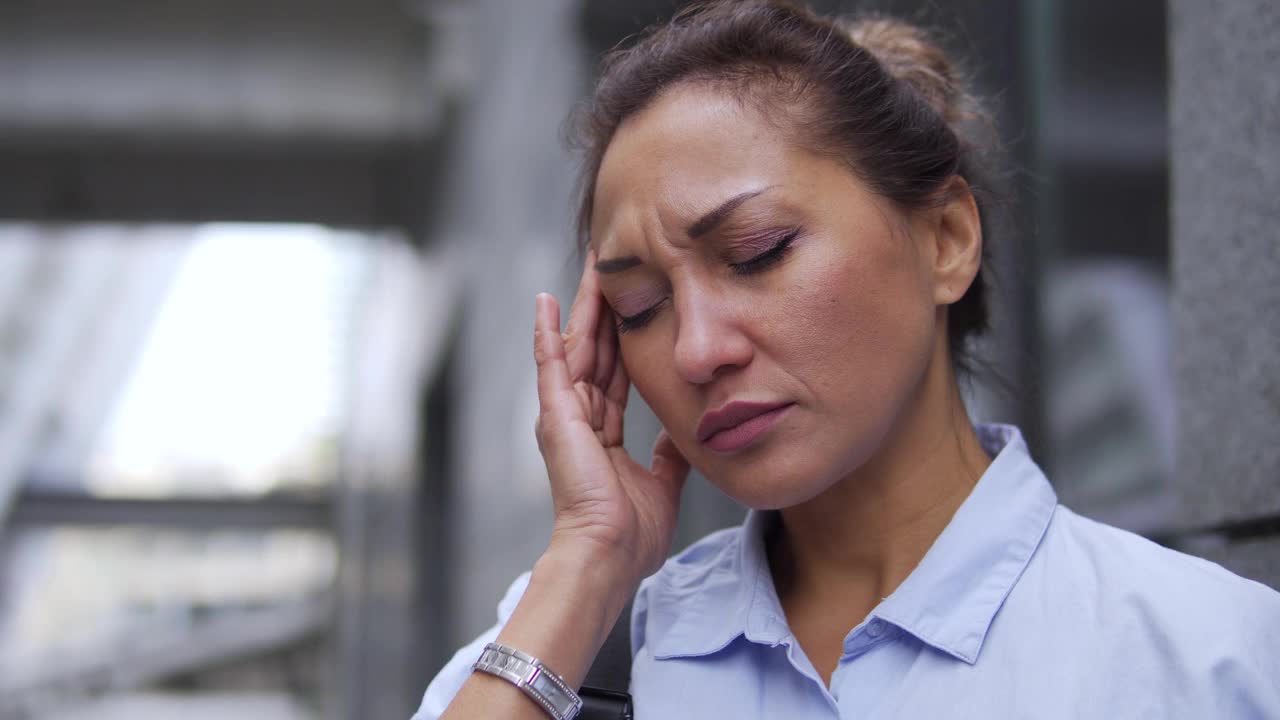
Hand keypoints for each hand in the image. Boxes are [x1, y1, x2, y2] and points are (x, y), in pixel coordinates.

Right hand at [533, 250, 689, 586]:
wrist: (610, 554)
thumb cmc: (632, 533)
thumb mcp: (663, 482)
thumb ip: (670, 453)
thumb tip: (687, 431)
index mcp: (603, 431)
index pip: (617, 370)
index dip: (627, 336)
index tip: (639, 301)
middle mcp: (581, 417)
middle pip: (596, 349)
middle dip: (607, 308)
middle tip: (616, 265)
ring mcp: (565, 414)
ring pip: (577, 346)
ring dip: (584, 306)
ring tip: (593, 265)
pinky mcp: (555, 415)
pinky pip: (550, 364)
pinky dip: (547, 332)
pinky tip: (547, 300)